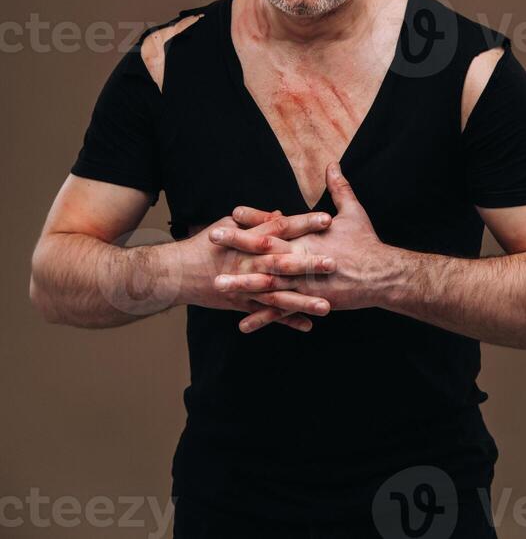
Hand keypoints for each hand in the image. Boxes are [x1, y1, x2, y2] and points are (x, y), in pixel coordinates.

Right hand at [175, 211, 335, 332]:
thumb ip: (256, 220)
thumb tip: (280, 213)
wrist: (178, 273)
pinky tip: (307, 325)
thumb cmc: (206, 245)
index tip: (327, 219)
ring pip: (279, 294)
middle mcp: (250, 262)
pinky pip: (268, 313)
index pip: (281, 227)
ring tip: (327, 306)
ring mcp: (247, 286)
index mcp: (249, 239)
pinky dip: (287, 320)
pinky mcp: (243, 303)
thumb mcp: (229, 224)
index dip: (304, 222)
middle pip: (284, 261)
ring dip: (303, 301)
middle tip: (334, 263)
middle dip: (310, 264)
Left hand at [212, 162, 387, 328]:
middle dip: (236, 245)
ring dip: (240, 284)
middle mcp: (302, 257)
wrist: (383, 276)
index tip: (232, 212)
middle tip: (212, 239)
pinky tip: (242, 323)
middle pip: (264, 250)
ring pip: (267, 283)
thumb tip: (332, 164)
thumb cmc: (367, 243)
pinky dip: (262, 317)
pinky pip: (281, 311)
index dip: (254, 218)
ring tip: (216, 284)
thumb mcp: (353, 212)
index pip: (276, 223)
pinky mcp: (309, 301)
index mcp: (308, 236)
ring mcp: (304, 282)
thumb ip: (339, 188)